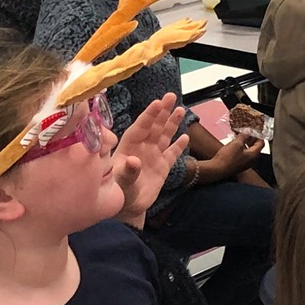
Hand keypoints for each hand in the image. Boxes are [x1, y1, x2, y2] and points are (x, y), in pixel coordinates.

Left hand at [111, 94, 189, 224]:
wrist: (128, 208)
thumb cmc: (119, 194)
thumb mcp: (121, 184)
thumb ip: (127, 172)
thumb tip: (134, 160)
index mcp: (129, 148)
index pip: (140, 128)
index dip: (148, 116)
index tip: (157, 103)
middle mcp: (142, 148)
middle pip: (154, 127)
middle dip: (162, 112)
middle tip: (170, 96)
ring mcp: (153, 156)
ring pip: (164, 136)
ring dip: (171, 123)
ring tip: (180, 109)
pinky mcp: (163, 167)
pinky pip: (172, 153)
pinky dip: (178, 145)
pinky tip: (185, 136)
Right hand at [193, 131, 262, 183]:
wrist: (216, 170)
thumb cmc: (227, 159)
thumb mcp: (236, 144)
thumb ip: (244, 136)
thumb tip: (248, 131)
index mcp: (253, 155)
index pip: (261, 143)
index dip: (258, 135)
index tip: (254, 130)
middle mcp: (251, 161)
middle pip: (255, 147)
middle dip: (251, 138)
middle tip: (247, 132)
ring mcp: (244, 164)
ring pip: (248, 151)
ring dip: (245, 143)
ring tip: (239, 137)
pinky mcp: (237, 165)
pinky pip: (242, 155)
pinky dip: (240, 148)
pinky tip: (234, 145)